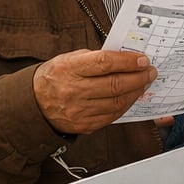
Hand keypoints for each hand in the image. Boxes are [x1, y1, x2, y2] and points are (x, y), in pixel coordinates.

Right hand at [33, 49, 158, 134]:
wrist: (33, 104)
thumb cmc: (55, 77)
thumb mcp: (69, 59)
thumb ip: (95, 58)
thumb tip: (126, 58)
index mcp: (68, 69)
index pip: (104, 63)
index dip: (128, 61)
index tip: (143, 60)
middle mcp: (73, 91)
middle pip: (115, 85)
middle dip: (139, 78)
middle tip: (150, 72)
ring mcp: (78, 111)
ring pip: (117, 102)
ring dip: (136, 92)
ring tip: (143, 83)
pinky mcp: (84, 125)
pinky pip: (112, 116)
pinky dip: (126, 105)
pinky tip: (131, 97)